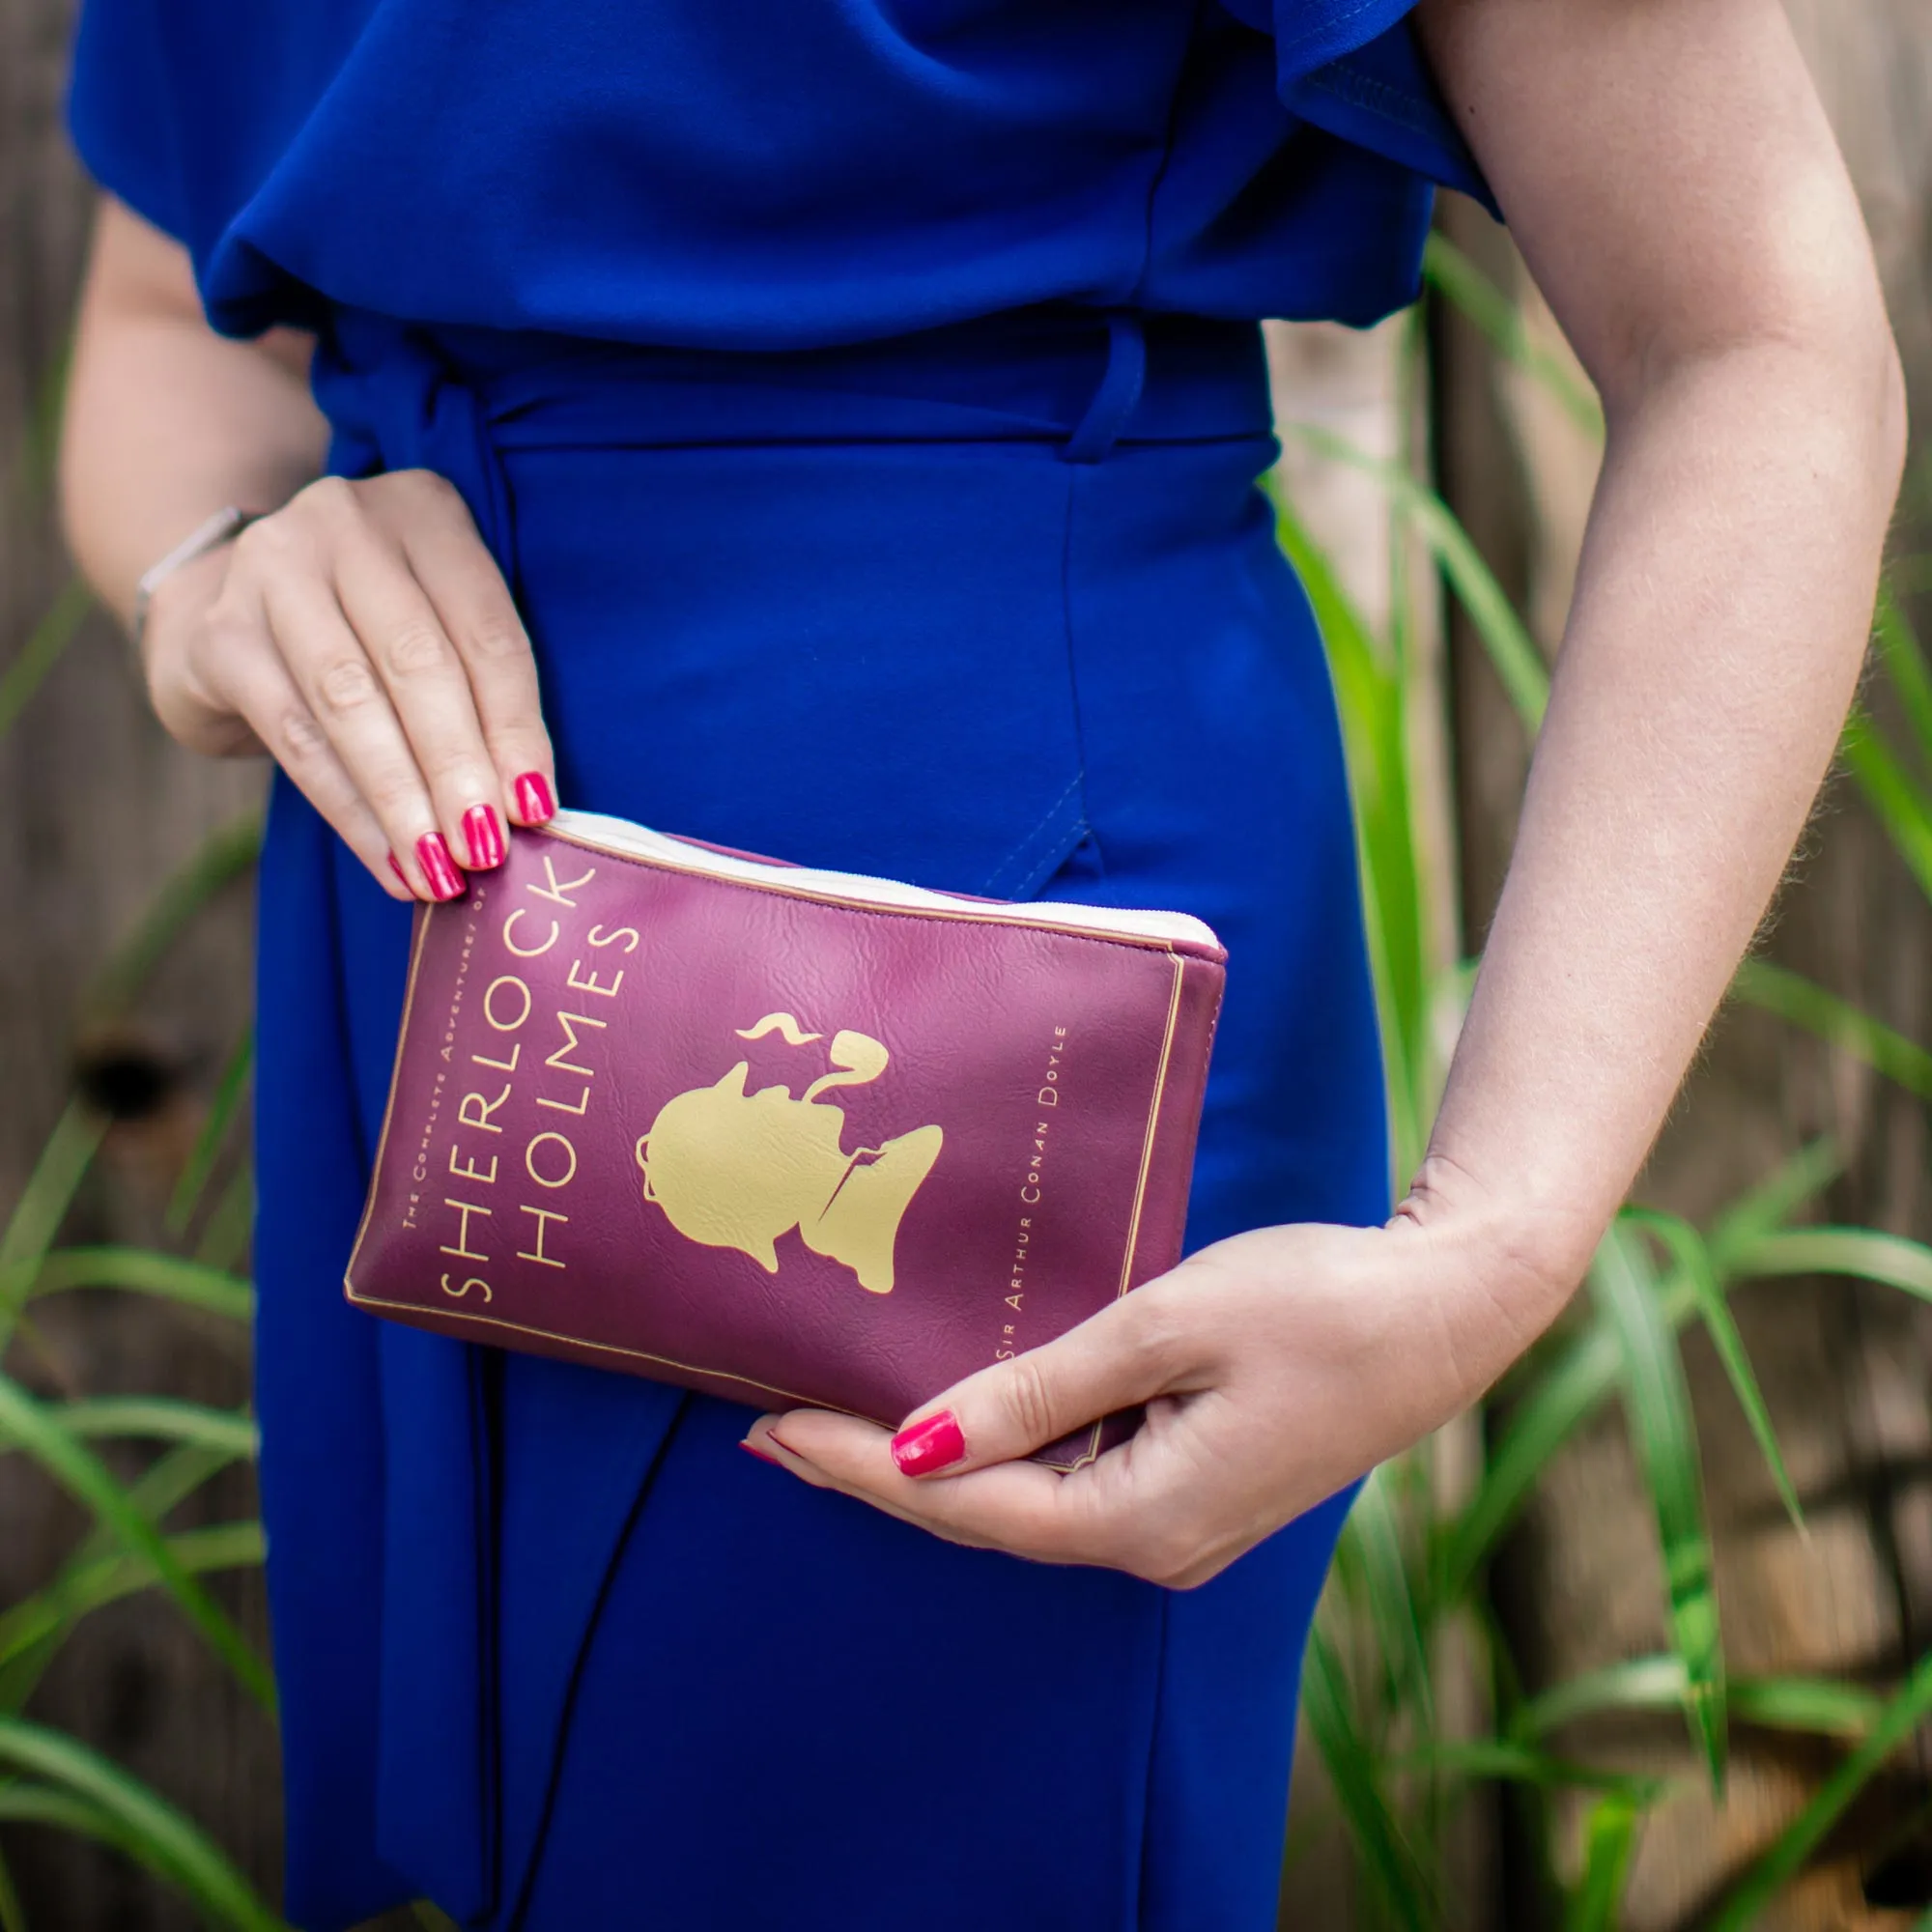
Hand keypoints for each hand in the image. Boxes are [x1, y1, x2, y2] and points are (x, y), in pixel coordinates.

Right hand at [139, 471, 557, 900]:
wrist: (228, 613)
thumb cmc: (370, 634)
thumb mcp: (436, 632)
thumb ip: (480, 694)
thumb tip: (528, 811)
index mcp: (427, 513)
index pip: (487, 633)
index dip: (516, 728)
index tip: (537, 810)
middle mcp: (346, 523)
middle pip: (419, 664)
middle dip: (459, 769)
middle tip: (488, 851)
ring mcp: (271, 569)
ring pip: (352, 704)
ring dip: (404, 800)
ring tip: (442, 872)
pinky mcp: (219, 633)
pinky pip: (296, 737)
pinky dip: (351, 811)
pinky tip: (389, 862)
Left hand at [745, 1196, 1570, 1588]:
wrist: (1448, 1307)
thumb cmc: (1315, 1303)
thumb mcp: (1163, 1329)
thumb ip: (1037, 1392)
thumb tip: (918, 1450)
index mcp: (1143, 1519)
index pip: (964, 1506)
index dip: (859, 1469)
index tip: (769, 1428)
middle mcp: (1154, 1546)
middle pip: (985, 1520)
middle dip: (873, 1476)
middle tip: (771, 1431)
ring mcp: (1180, 1526)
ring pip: (1025, 1507)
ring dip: (933, 1467)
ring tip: (836, 1424)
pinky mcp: (1197, 1490)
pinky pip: (1072, 1485)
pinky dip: (1001, 1454)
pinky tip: (956, 1421)